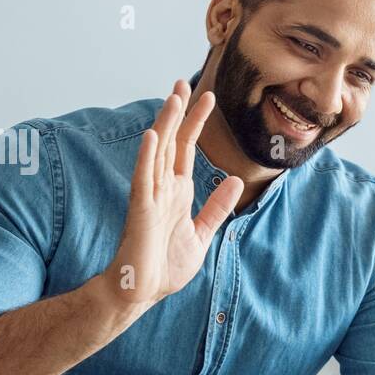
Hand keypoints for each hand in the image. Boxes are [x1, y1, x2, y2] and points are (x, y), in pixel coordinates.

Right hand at [104, 80, 242, 306]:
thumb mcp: (202, 233)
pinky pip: (144, 180)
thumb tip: (233, 180)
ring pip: (158, 154)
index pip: (186, 149)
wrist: (142, 292)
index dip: (196, 122)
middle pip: (171, 142)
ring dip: (165, 126)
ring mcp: (150, 197)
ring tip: (172, 98)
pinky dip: (148, 158)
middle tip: (183, 82)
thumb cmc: (166, 266)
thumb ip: (216, 207)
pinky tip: (154, 137)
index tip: (207, 97)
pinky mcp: (141, 211)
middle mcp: (163, 188)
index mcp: (178, 192)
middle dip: (178, 113)